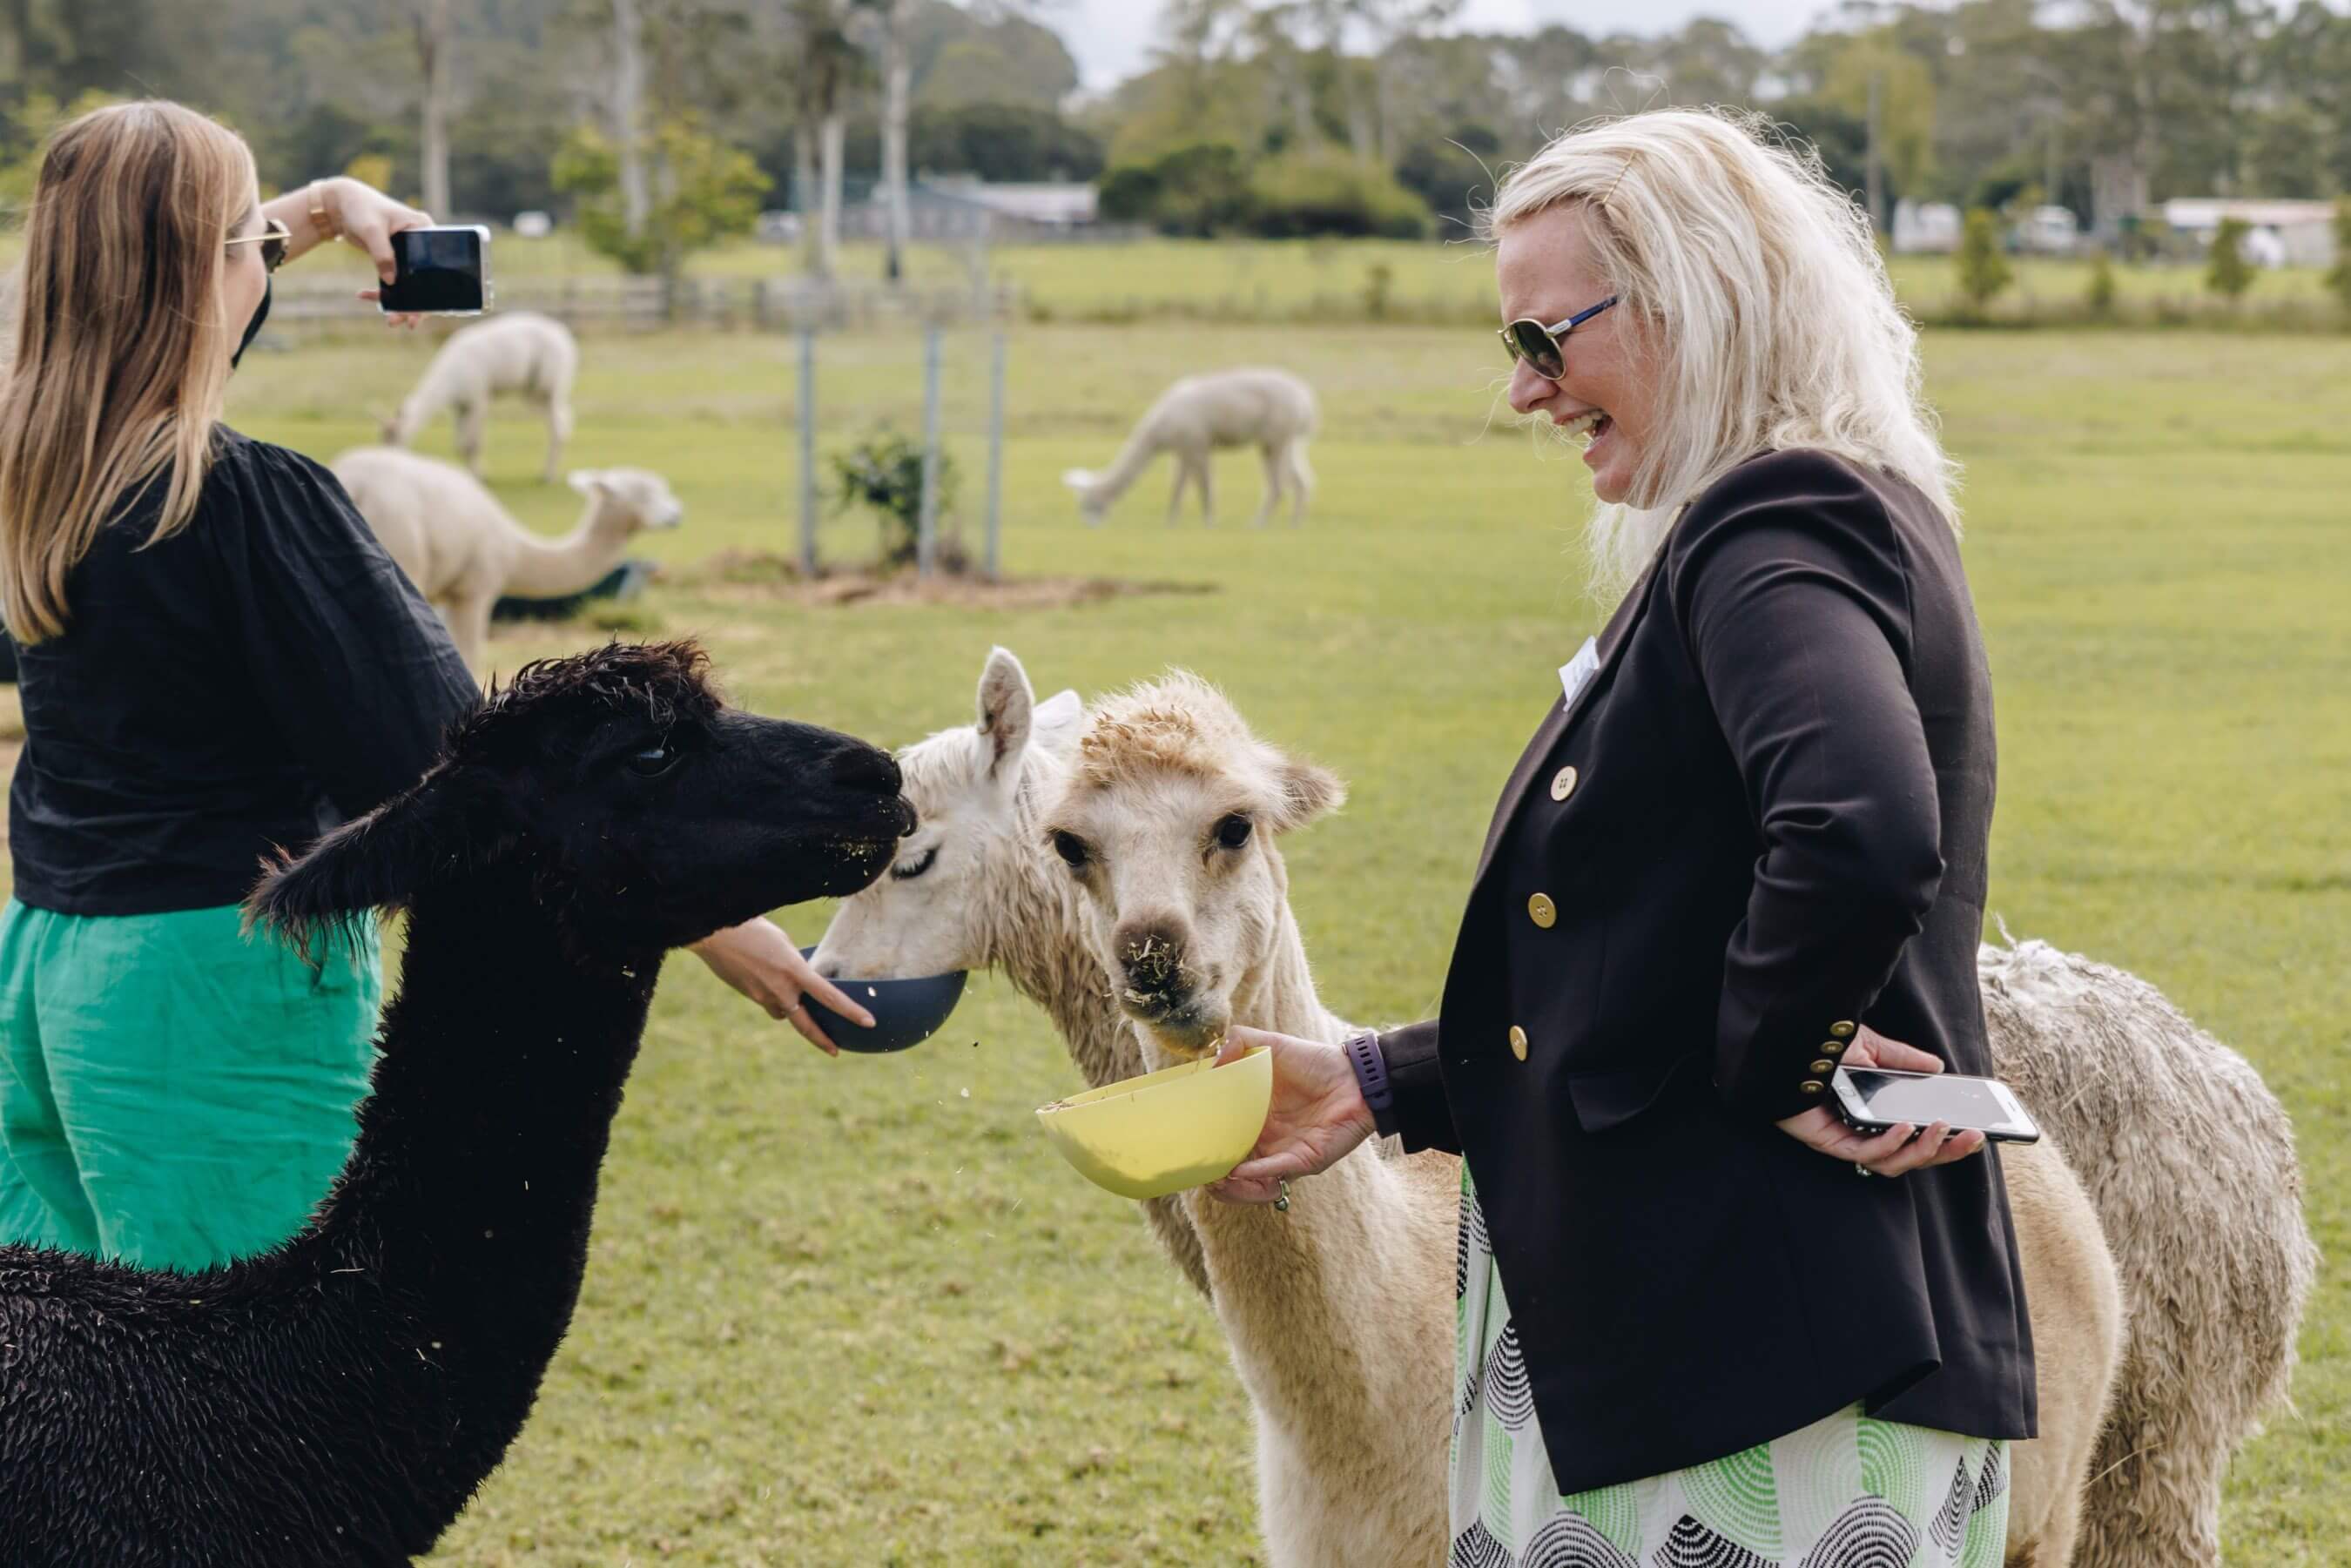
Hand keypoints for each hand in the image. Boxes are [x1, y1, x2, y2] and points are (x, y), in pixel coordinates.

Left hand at [327, 177, 434, 329]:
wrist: (338, 203)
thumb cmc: (359, 208)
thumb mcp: (371, 230)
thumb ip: (383, 255)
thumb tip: (392, 282)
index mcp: (425, 230)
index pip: (438, 263)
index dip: (435, 289)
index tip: (424, 309)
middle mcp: (421, 243)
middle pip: (427, 279)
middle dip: (416, 304)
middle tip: (406, 323)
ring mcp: (408, 253)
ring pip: (411, 284)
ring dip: (400, 303)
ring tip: (390, 321)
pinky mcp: (394, 259)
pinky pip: (394, 281)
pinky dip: (382, 292)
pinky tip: (364, 296)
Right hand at [689, 917, 874, 1056]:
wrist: (716, 934)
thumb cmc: (754, 929)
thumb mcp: (784, 944)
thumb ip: (795, 966)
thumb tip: (800, 980)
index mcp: (795, 971)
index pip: (830, 997)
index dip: (851, 1011)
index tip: (869, 1022)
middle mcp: (781, 989)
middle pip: (806, 1024)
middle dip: (822, 1040)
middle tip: (836, 1052)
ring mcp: (763, 996)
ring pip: (784, 1012)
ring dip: (791, 1009)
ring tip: (791, 994)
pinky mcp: (749, 996)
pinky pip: (769, 1004)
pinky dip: (773, 999)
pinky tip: (768, 981)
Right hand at [1205, 1026, 1375, 1204]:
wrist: (1354, 1074)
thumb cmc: (1313, 1062)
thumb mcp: (1270, 1045)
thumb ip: (1237, 1042)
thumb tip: (1209, 1063)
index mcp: (1252, 1122)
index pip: (1221, 1145)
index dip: (1202, 1151)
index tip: (1185, 1147)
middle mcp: (1265, 1144)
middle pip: (1231, 1176)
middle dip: (1212, 1180)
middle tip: (1199, 1172)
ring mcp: (1284, 1156)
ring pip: (1252, 1186)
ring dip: (1232, 1187)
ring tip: (1216, 1179)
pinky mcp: (1305, 1160)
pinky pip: (1277, 1173)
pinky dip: (1256, 1175)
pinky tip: (1238, 1170)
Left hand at [1775, 1025, 1986, 1176]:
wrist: (1781, 1042)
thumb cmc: (1820, 1046)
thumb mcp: (1870, 1047)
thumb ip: (1902, 1058)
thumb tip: (1936, 1065)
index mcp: (1877, 1113)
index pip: (1918, 1136)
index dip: (1947, 1139)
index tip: (1976, 1130)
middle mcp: (1865, 1131)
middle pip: (1912, 1155)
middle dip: (1947, 1150)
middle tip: (1974, 1138)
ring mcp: (1847, 1139)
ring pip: (1893, 1162)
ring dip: (1924, 1150)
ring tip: (1943, 1129)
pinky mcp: (1829, 1143)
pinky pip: (1865, 1153)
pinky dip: (1890, 1143)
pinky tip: (1905, 1126)